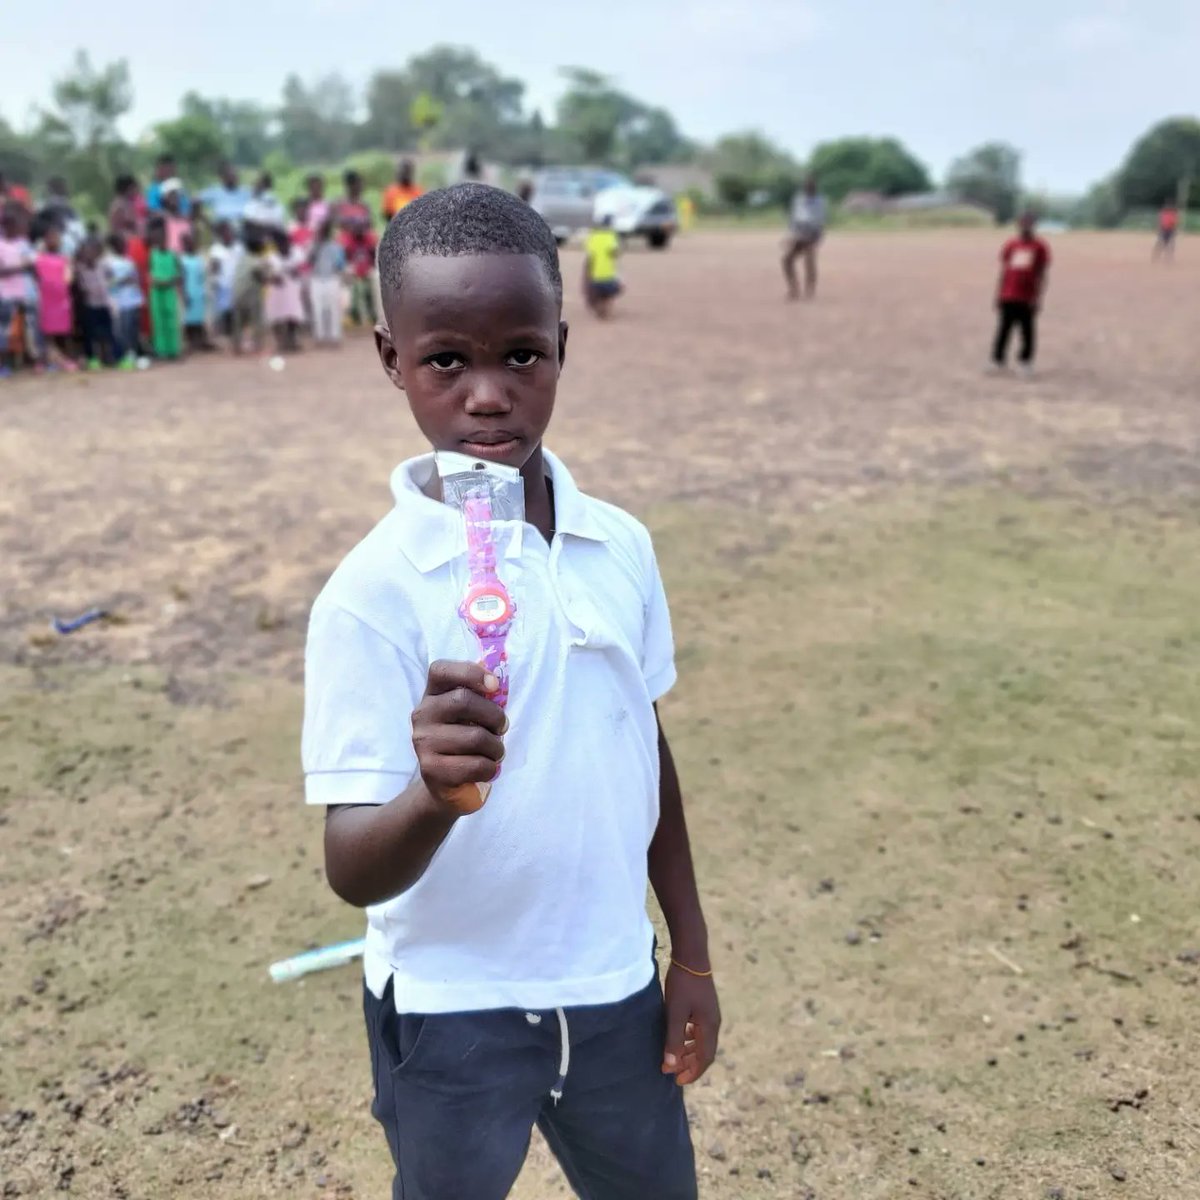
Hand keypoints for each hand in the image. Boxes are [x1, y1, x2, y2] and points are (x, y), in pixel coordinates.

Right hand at [412, 660, 506, 814]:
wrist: (445, 782)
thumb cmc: (465, 739)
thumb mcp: (469, 714)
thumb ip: (479, 696)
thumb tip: (494, 683)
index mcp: (432, 694)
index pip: (440, 670)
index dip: (470, 672)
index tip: (494, 686)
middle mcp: (422, 715)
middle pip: (464, 701)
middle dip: (494, 716)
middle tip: (501, 728)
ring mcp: (423, 742)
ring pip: (475, 737)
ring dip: (496, 747)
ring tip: (495, 752)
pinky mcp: (431, 770)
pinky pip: (475, 765)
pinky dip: (491, 768)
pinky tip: (487, 769)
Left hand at [661, 963, 719, 1085]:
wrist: (691, 956)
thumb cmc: (682, 984)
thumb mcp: (675, 1013)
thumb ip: (673, 1039)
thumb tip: (670, 1065)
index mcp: (709, 1027)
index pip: (705, 1058)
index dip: (693, 1072)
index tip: (677, 1081)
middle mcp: (714, 1023)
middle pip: (705, 1051)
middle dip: (690, 1064)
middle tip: (672, 1073)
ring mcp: (710, 1014)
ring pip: (702, 1041)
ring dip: (689, 1052)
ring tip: (674, 1058)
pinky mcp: (705, 1006)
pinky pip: (700, 1030)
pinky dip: (690, 1039)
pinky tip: (679, 1036)